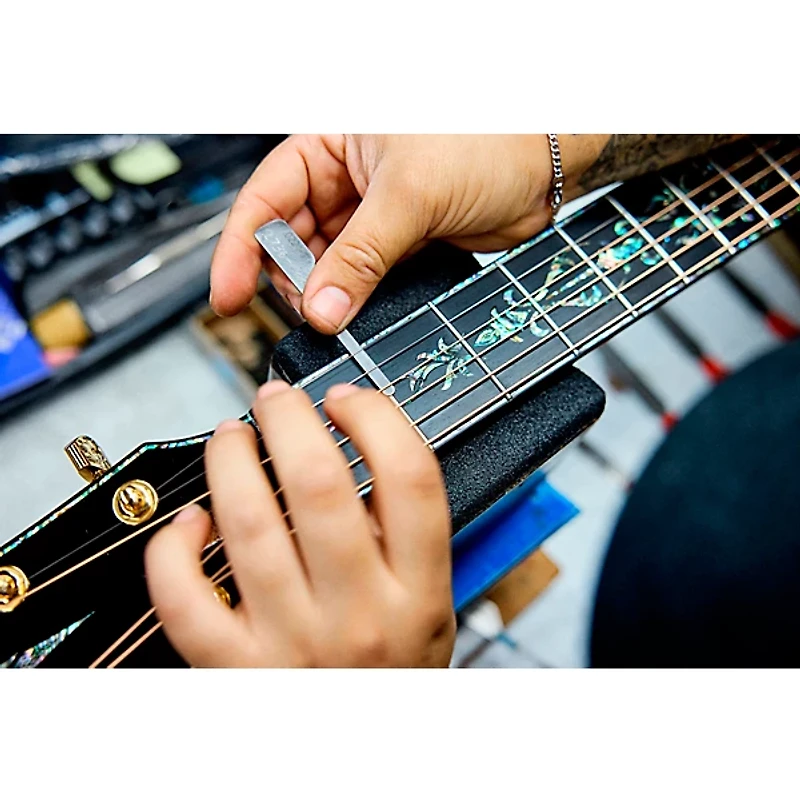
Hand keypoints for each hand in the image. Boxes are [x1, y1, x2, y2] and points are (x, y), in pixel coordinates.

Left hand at [144, 381, 455, 667]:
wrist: (362, 763)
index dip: (375, 416)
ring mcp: (294, 643)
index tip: (347, 400)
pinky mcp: (235, 668)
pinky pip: (185, 597)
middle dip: (288, 419)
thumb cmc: (391, 672)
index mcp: (419, 592)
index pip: (410, 476)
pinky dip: (174, 547)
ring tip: (231, 438)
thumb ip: (406, 534)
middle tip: (276, 401)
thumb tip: (361, 443)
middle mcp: (360, 616)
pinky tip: (188, 521)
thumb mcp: (430, 607)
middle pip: (319, 484)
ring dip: (230, 460)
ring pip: (247, 524)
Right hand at [210, 134, 604, 333]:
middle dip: (290, 278)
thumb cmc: (487, 140)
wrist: (544, 168)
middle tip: (304, 310)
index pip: (266, 197)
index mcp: (330, 143)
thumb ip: (361, 255)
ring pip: (324, 264)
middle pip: (290, 238)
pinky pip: (359, 277)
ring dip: (323, 295)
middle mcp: (344, 177)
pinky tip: (353, 314)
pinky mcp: (396, 243)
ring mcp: (369, 213)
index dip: (242, 248)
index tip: (228, 294)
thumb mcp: (410, 194)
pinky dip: (352, 300)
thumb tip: (323, 305)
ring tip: (332, 316)